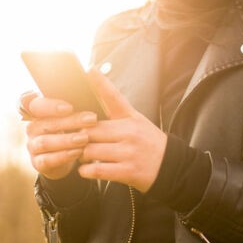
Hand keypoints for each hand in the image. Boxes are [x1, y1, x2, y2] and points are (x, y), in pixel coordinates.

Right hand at [21, 91, 95, 180]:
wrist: (74, 156)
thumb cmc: (77, 127)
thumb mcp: (79, 112)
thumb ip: (80, 95)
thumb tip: (91, 72)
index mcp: (37, 109)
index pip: (28, 100)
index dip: (48, 104)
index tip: (68, 107)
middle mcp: (32, 126)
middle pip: (44, 121)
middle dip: (69, 121)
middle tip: (91, 119)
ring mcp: (32, 145)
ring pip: (45, 141)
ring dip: (66, 140)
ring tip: (85, 138)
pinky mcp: (38, 162)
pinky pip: (47, 159)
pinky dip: (63, 155)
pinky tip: (78, 152)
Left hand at [77, 69, 166, 192]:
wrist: (171, 166)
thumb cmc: (148, 141)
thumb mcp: (136, 121)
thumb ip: (116, 110)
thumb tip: (93, 94)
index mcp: (130, 119)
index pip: (114, 98)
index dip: (101, 83)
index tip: (89, 70)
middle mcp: (130, 133)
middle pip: (91, 130)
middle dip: (78, 135)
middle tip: (72, 139)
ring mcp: (129, 153)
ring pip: (91, 150)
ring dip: (81, 155)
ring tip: (80, 155)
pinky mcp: (127, 172)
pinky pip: (98, 170)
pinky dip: (86, 171)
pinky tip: (85, 169)